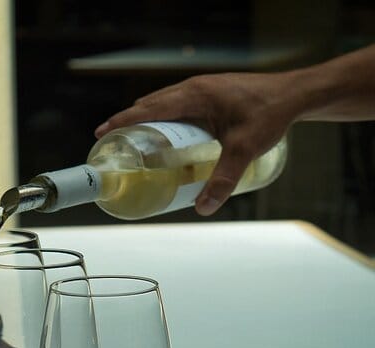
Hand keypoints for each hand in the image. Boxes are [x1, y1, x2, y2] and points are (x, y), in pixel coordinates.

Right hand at [94, 71, 298, 215]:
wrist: (295, 93)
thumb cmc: (270, 114)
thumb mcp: (244, 150)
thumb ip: (224, 180)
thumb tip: (204, 208)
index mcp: (194, 96)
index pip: (149, 108)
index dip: (123, 121)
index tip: (102, 132)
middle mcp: (193, 89)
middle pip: (151, 104)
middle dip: (130, 122)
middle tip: (116, 144)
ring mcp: (201, 88)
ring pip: (163, 102)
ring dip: (147, 119)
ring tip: (137, 142)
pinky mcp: (209, 93)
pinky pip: (177, 103)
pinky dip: (164, 116)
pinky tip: (168, 133)